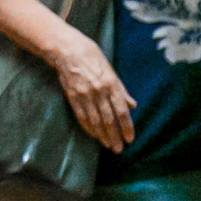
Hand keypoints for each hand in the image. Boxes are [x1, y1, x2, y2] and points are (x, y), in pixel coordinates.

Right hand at [50, 32, 136, 150]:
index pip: (121, 111)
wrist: (68, 50)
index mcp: (111, 84)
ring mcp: (84, 95)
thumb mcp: (111, 71)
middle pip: (109, 120)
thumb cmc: (92, 57)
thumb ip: (122, 90)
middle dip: (115, 136)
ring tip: (108, 146)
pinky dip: (89, 128)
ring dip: (102, 136)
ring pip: (95, 121)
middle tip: (119, 149)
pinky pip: (82, 117)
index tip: (130, 139)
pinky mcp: (72, 97)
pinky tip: (94, 136)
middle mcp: (99, 92)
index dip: (126, 127)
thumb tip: (133, 105)